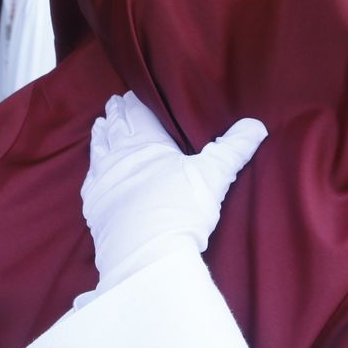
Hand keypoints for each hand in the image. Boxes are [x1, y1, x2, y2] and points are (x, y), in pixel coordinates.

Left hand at [83, 92, 266, 291]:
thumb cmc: (181, 209)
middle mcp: (119, 157)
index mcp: (146, 143)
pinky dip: (91, 170)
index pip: (137, 115)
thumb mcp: (214, 175)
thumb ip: (234, 148)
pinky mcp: (94, 209)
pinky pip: (90, 182)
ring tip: (99, 126)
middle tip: (112, 104)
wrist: (145, 254)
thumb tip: (257, 125)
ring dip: (100, 137)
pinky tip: (92, 172)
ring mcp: (102, 183)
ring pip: (99, 151)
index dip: (133, 103)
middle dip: (115, 115)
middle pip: (116, 129)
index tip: (128, 94)